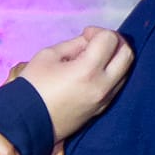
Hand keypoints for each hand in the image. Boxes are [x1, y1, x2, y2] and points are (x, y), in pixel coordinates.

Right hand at [17, 26, 132, 140]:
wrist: (27, 123)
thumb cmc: (33, 87)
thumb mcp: (49, 55)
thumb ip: (75, 44)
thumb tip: (89, 41)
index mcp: (88, 70)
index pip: (110, 39)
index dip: (97, 31)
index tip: (84, 35)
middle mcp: (102, 86)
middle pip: (127, 54)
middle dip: (114, 41)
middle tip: (96, 42)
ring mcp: (104, 100)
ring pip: (126, 71)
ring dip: (114, 58)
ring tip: (93, 58)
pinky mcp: (101, 109)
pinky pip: (116, 86)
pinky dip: (111, 73)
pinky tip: (93, 73)